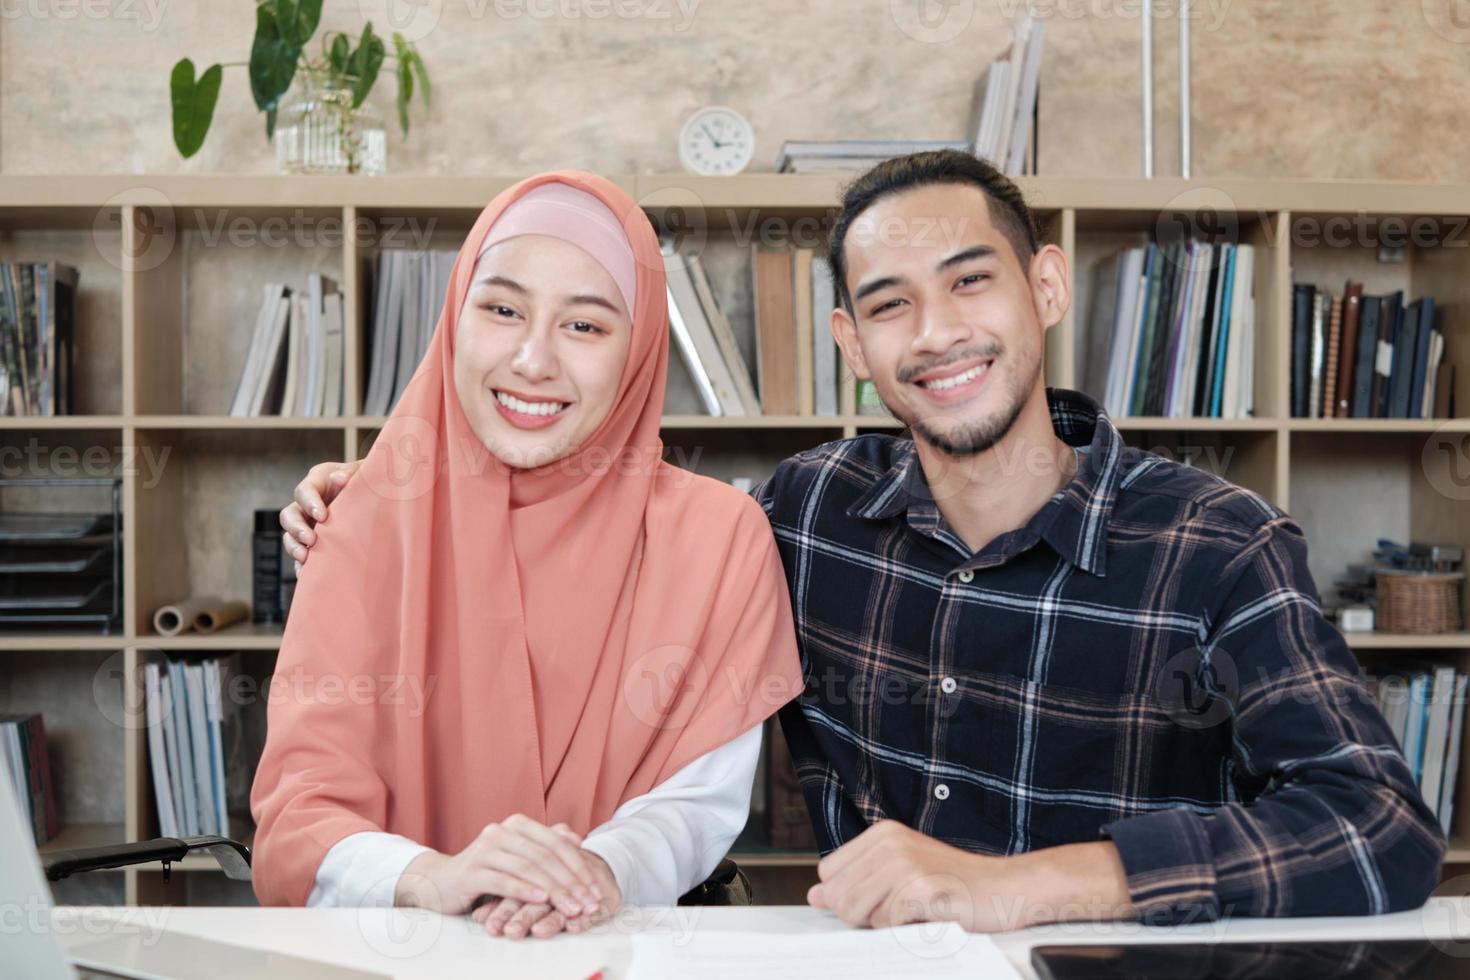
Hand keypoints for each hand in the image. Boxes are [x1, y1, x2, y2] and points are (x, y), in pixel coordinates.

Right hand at [279, 459, 361, 571]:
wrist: (380, 501)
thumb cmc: (371, 482)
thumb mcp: (364, 473)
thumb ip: (352, 473)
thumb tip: (339, 478)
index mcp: (319, 482)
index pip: (304, 491)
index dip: (309, 503)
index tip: (322, 516)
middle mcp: (308, 503)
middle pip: (289, 514)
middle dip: (297, 528)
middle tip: (311, 539)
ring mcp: (308, 523)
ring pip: (289, 535)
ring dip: (294, 547)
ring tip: (305, 558)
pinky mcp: (312, 542)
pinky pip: (300, 554)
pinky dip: (301, 565)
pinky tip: (306, 574)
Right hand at [393, 815, 617, 923]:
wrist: (441, 881)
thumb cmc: (487, 870)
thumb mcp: (518, 856)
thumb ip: (545, 845)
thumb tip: (576, 838)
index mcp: (517, 825)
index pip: (556, 843)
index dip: (579, 866)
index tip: (595, 889)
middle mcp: (502, 832)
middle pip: (545, 856)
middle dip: (571, 881)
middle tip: (588, 902)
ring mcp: (485, 850)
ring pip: (528, 868)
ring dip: (554, 890)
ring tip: (572, 907)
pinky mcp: (472, 871)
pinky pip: (504, 880)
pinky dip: (526, 890)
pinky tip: (542, 900)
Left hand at [807, 821, 1133, 931]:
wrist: (1006, 889)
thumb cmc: (956, 884)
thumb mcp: (904, 870)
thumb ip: (859, 879)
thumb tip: (816, 895)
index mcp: (882, 833)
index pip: (828, 872)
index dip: (848, 895)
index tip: (880, 898)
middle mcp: (889, 842)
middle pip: (838, 896)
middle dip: (863, 914)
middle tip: (903, 909)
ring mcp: (903, 864)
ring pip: (855, 911)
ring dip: (882, 923)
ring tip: (914, 911)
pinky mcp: (918, 889)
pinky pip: (884, 924)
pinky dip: (902, 930)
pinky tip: (926, 916)